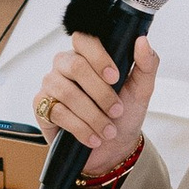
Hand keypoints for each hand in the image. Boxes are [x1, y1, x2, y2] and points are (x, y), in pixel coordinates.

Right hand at [33, 30, 155, 188]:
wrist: (113, 148)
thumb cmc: (124, 114)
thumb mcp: (141, 90)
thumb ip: (146, 63)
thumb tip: (142, 41)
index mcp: (88, 54)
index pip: (84, 40)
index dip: (99, 58)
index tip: (115, 78)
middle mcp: (65, 65)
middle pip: (76, 66)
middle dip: (100, 93)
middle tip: (116, 110)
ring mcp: (51, 84)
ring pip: (68, 93)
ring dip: (93, 115)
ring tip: (108, 130)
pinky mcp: (41, 106)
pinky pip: (58, 112)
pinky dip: (80, 128)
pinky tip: (93, 137)